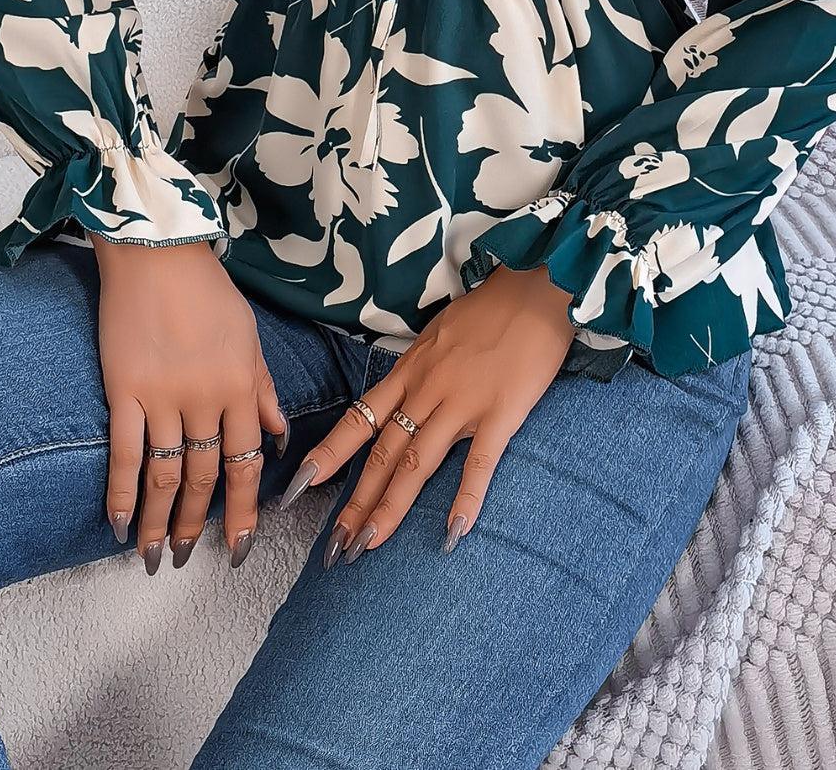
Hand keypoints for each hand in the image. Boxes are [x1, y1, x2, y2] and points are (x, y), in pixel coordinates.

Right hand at [93, 237, 287, 573]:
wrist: (157, 253)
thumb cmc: (207, 289)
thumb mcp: (249, 336)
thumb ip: (263, 389)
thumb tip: (277, 436)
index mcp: (241, 386)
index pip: (247, 462)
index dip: (244, 510)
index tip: (239, 546)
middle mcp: (206, 399)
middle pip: (204, 476)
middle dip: (196, 525)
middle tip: (187, 560)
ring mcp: (163, 396)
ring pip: (164, 474)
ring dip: (158, 520)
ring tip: (153, 556)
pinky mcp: (124, 388)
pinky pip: (124, 452)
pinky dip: (121, 492)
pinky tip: (118, 523)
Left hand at [280, 264, 574, 563]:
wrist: (536, 288)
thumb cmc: (491, 309)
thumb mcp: (439, 333)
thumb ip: (420, 368)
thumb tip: (403, 396)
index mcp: (410, 371)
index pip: (359, 419)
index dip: (329, 455)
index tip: (299, 486)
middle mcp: (427, 390)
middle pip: (383, 454)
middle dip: (355, 502)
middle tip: (334, 546)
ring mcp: (463, 403)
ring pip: (417, 463)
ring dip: (390, 508)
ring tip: (368, 546)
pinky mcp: (501, 413)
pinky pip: (479, 463)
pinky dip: (466, 499)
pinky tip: (454, 532)